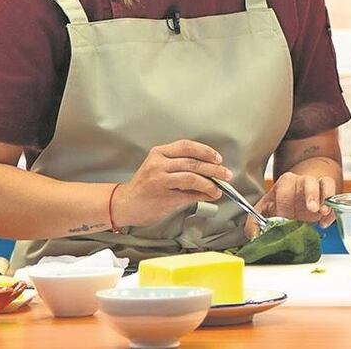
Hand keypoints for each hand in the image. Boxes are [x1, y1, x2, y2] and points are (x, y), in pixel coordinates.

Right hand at [113, 140, 232, 227]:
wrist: (125, 204)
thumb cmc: (144, 186)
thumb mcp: (159, 168)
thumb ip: (180, 166)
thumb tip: (208, 170)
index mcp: (159, 153)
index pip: (187, 146)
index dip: (205, 151)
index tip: (217, 158)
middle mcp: (159, 164)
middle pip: (193, 162)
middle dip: (214, 169)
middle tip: (225, 174)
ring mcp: (160, 180)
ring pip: (192, 177)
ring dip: (210, 183)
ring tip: (219, 187)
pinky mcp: (164, 196)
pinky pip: (188, 194)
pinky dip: (202, 194)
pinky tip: (210, 195)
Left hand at [244, 172, 335, 237]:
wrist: (296, 195)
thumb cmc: (279, 204)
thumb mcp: (264, 211)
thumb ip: (254, 223)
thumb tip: (253, 236)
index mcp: (284, 184)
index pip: (284, 189)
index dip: (284, 204)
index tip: (284, 219)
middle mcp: (301, 182)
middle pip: (307, 181)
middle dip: (310, 194)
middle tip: (311, 209)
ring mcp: (316, 187)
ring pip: (324, 183)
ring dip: (325, 197)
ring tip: (322, 211)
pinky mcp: (327, 196)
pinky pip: (334, 196)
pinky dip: (332, 210)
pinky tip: (324, 222)